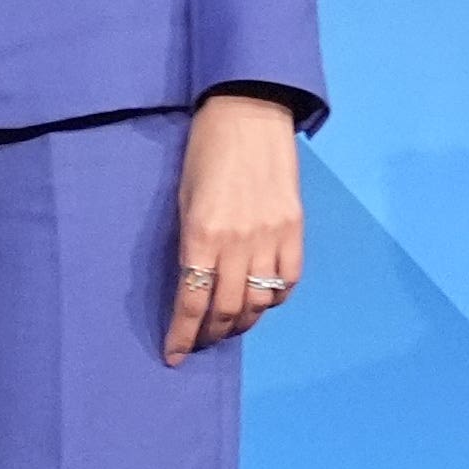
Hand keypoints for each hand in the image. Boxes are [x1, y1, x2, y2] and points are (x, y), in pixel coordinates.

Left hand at [161, 90, 306, 363]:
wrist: (249, 113)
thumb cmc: (205, 152)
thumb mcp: (184, 199)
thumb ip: (191, 243)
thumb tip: (192, 282)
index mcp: (201, 234)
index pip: (192, 301)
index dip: (182, 335)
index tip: (174, 355)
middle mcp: (238, 242)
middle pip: (226, 309)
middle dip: (211, 334)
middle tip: (201, 341)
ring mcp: (271, 236)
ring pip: (259, 301)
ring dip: (243, 322)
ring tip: (230, 325)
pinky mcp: (295, 228)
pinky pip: (289, 280)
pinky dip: (275, 298)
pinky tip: (262, 299)